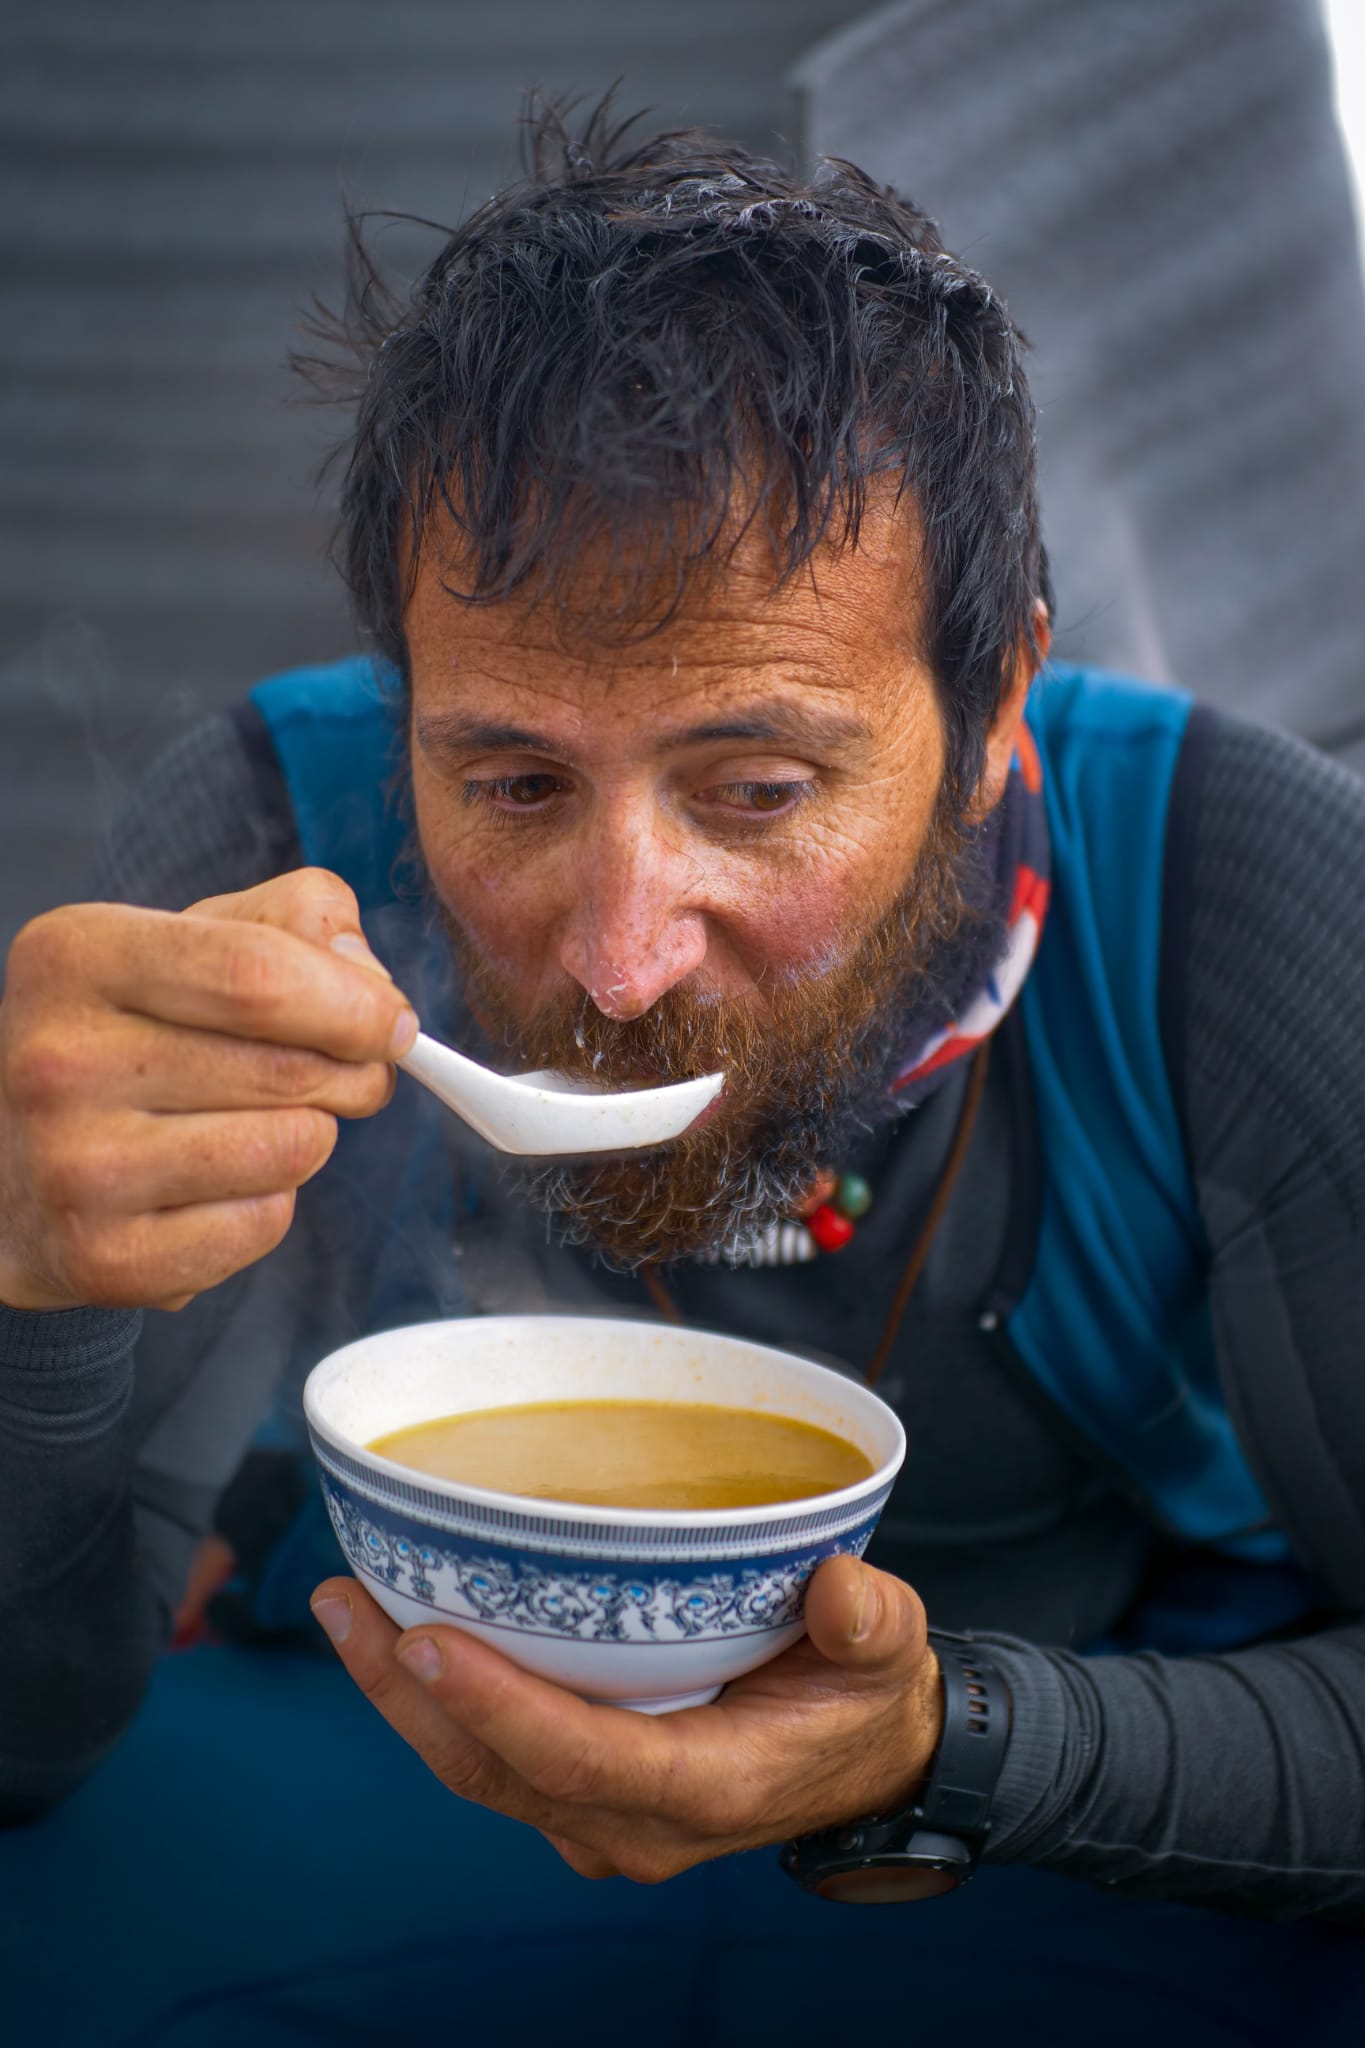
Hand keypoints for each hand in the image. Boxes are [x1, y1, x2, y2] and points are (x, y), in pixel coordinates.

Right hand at [0, 869, 417, 1311]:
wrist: (14, 1163)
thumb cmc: (131, 1036)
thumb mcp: (189, 941)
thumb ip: (294, 921)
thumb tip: (369, 980)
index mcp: (77, 956)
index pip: (260, 975)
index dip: (356, 1005)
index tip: (393, 1023)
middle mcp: (59, 1060)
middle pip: (291, 1069)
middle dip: (353, 1073)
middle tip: (343, 1077)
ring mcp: (75, 1167)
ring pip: (293, 1149)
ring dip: (308, 1138)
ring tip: (252, 1126)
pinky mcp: (104, 1258)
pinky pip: (265, 1223)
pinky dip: (268, 1205)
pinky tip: (211, 1188)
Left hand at [310, 1554, 943, 1882]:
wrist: (866, 1757)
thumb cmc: (865, 1694)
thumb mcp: (892, 1650)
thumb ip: (872, 1623)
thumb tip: (840, 1591)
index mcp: (707, 1787)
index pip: (580, 1758)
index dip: (498, 1706)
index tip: (426, 1640)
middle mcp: (636, 1821)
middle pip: (496, 1770)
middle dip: (410, 1694)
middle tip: (345, 1602)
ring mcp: (601, 1818)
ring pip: (479, 1770)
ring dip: (404, 1697)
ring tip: (345, 1606)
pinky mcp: (583, 1792)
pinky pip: (492, 1758)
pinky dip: (437, 1703)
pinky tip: (397, 1635)